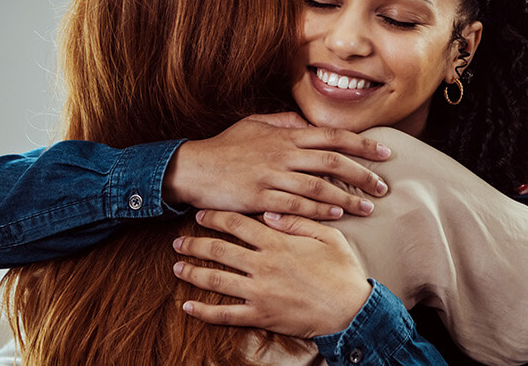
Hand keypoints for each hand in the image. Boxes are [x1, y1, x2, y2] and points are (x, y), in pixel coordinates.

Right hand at [163, 113, 390, 219]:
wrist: (192, 168)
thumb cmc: (226, 147)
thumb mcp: (255, 124)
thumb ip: (285, 122)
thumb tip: (309, 122)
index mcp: (287, 135)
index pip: (334, 136)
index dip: (363, 144)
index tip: (385, 153)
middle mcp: (283, 153)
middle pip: (334, 161)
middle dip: (363, 175)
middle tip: (383, 187)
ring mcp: (271, 176)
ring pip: (319, 187)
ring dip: (346, 198)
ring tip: (367, 208)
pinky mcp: (259, 198)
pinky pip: (296, 206)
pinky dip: (318, 212)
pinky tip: (336, 216)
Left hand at [172, 210, 370, 337]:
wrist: (350, 310)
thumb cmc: (343, 272)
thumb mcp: (328, 237)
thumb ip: (298, 222)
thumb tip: (269, 213)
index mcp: (278, 243)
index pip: (238, 224)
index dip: (216, 217)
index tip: (201, 214)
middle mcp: (263, 265)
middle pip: (218, 250)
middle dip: (194, 244)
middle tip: (179, 241)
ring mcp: (258, 292)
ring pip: (215, 280)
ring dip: (192, 273)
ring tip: (177, 268)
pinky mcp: (260, 315)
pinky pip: (224, 315)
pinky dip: (203, 311)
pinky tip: (188, 306)